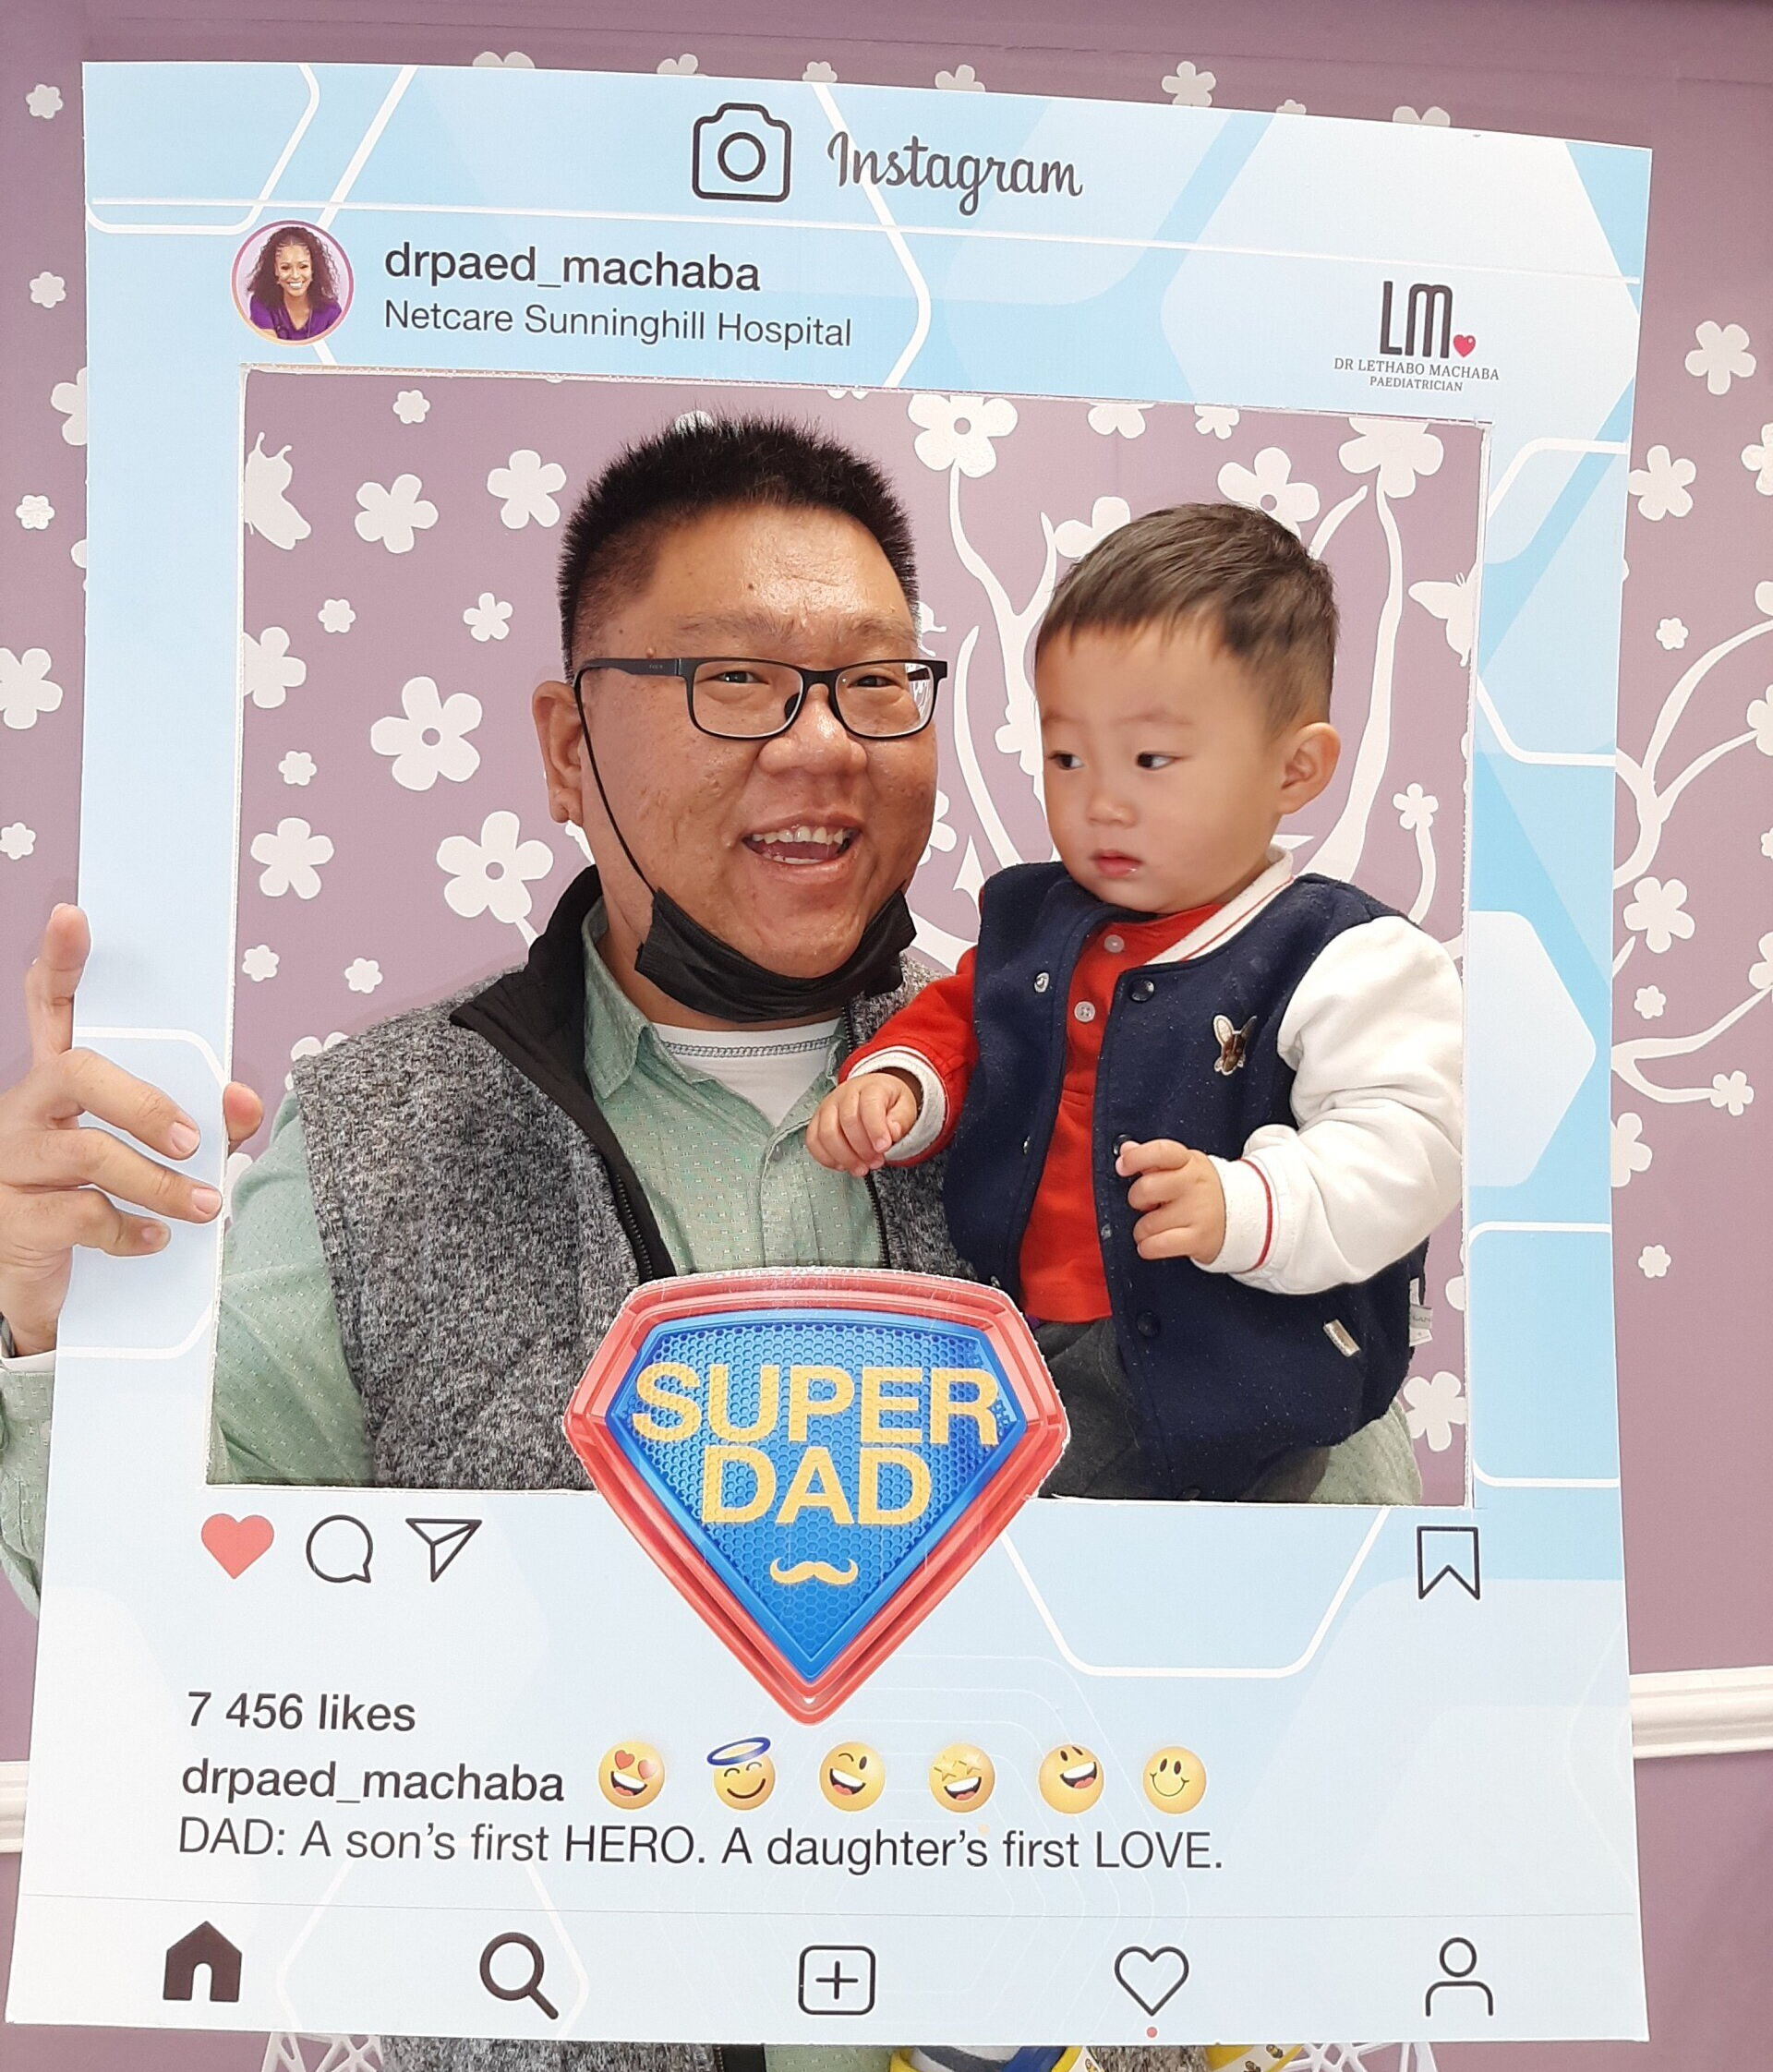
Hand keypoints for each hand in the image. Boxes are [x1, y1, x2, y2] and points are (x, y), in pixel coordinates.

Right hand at [0, 906, 263, 1355]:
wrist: (55, 1282)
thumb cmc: (107, 1197)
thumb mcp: (163, 1156)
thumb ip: (211, 1124)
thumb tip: (243, 1100)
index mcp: (61, 1080)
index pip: (51, 1006)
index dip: (59, 961)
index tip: (72, 916)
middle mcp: (28, 1108)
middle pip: (77, 1072)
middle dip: (142, 1103)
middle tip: (191, 1139)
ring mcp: (14, 1161)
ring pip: (88, 1151)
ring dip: (157, 1181)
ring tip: (202, 1206)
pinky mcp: (15, 1218)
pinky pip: (79, 1213)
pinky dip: (129, 1228)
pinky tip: (153, 1239)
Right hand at [806, 1070, 921, 1176]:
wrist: (873, 1094)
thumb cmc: (888, 1101)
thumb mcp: (905, 1107)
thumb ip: (901, 1119)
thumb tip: (892, 1131)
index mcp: (870, 1087)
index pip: (869, 1106)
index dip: (876, 1129)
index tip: (883, 1147)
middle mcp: (845, 1094)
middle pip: (846, 1122)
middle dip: (862, 1148)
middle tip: (875, 1162)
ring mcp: (828, 1107)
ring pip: (827, 1133)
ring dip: (844, 1157)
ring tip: (860, 1168)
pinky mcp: (817, 1120)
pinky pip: (813, 1140)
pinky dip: (826, 1157)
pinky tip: (842, 1164)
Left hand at [1117, 1137, 1226, 1263]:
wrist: (1238, 1216)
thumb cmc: (1198, 1190)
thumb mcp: (1182, 1166)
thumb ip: (1152, 1158)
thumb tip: (1126, 1148)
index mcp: (1188, 1161)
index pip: (1160, 1152)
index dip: (1135, 1158)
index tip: (1122, 1167)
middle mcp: (1195, 1183)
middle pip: (1145, 1189)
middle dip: (1136, 1200)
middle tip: (1147, 1205)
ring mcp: (1199, 1211)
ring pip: (1147, 1224)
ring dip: (1142, 1229)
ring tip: (1156, 1226)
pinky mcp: (1199, 1238)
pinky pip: (1157, 1245)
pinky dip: (1148, 1248)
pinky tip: (1153, 1244)